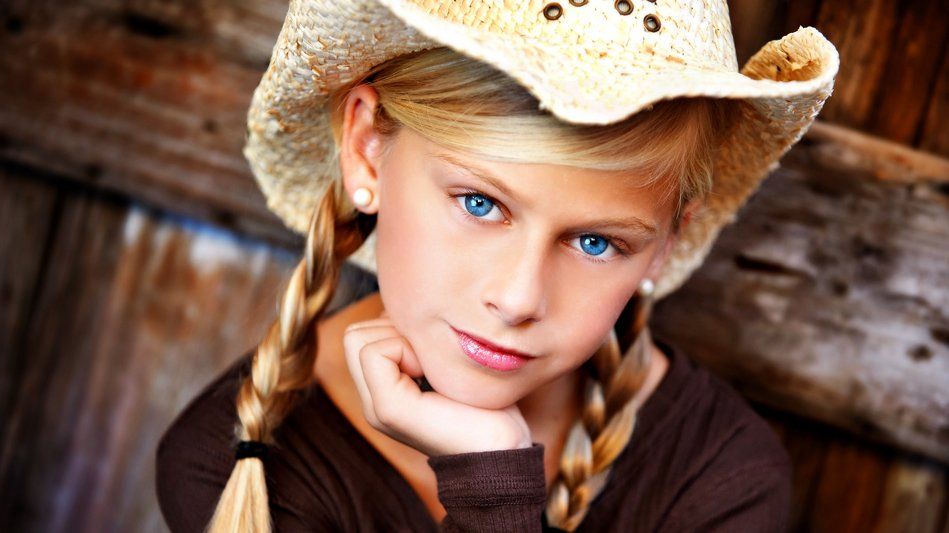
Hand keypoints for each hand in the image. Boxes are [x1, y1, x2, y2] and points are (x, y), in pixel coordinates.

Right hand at [342, 311, 532, 456]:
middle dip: (393, 330)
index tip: (432, 352)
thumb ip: (419, 342)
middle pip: (354, 333)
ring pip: (359, 338)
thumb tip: (408, 305)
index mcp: (384, 390)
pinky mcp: (387, 409)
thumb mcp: (445, 362)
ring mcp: (375, 407)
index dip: (396, 327)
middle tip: (430, 358)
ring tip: (432, 367)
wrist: (503, 448)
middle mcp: (372, 399)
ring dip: (400, 339)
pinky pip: (375, 352)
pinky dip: (406, 350)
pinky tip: (433, 374)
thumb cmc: (487, 403)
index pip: (360, 332)